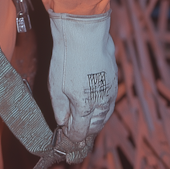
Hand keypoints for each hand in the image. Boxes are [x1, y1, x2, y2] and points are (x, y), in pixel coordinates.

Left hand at [48, 11, 117, 142]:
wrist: (84, 33)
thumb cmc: (68, 57)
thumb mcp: (55, 85)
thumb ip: (60, 108)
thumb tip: (62, 122)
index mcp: (84, 107)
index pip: (79, 131)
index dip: (71, 135)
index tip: (65, 135)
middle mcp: (100, 103)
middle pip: (94, 127)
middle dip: (84, 131)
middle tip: (75, 131)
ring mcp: (109, 91)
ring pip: (104, 115)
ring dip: (95, 121)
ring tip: (87, 122)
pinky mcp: (113, 79)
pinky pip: (109, 101)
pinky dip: (102, 107)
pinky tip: (96, 103)